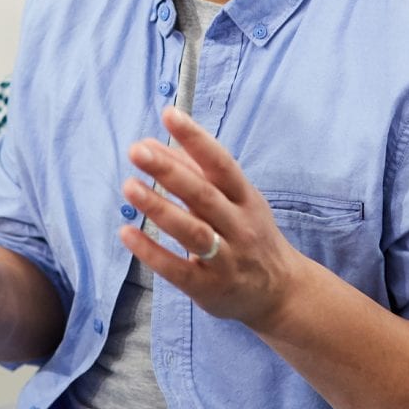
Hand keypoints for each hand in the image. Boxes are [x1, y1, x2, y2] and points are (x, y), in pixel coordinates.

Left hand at [119, 105, 311, 330]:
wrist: (281, 293)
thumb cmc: (250, 236)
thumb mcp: (236, 202)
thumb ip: (197, 173)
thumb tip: (155, 144)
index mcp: (246, 199)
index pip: (221, 164)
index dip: (196, 138)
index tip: (169, 114)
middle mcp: (240, 226)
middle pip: (204, 195)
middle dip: (170, 171)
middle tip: (137, 150)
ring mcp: (226, 259)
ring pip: (192, 231)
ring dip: (159, 208)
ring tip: (129, 186)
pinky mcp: (210, 288)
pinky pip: (178, 269)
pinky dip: (152, 252)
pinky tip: (126, 233)